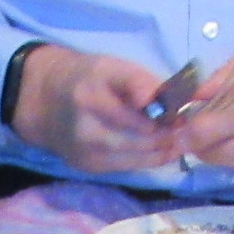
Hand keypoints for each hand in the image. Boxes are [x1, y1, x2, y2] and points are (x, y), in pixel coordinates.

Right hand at [10, 43, 178, 176]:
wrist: (47, 102)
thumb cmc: (87, 79)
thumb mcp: (112, 67)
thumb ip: (142, 81)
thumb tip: (175, 99)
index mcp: (92, 94)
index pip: (139, 107)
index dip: (165, 114)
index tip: (182, 113)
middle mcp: (85, 125)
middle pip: (139, 137)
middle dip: (167, 136)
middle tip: (186, 132)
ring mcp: (84, 150)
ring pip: (134, 156)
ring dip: (161, 152)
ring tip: (178, 144)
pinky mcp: (86, 166)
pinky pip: (125, 167)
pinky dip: (146, 160)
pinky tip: (160, 153)